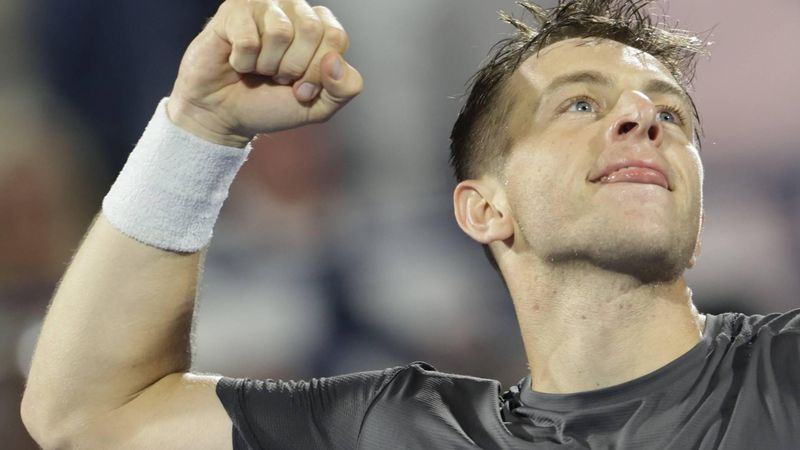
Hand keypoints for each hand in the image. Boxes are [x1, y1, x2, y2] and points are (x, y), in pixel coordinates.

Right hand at [167, 0, 362, 146]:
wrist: (225, 116)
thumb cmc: (269, 104)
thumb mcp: (318, 107)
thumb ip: (344, 88)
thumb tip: (335, 61)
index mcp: (320, 27)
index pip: (336, 37)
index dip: (318, 72)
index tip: (302, 88)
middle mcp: (294, 8)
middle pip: (311, 29)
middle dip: (294, 67)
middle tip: (278, 78)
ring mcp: (264, 5)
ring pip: (280, 31)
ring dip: (267, 64)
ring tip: (258, 69)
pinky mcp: (233, 10)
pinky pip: (248, 39)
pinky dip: (242, 62)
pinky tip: (237, 62)